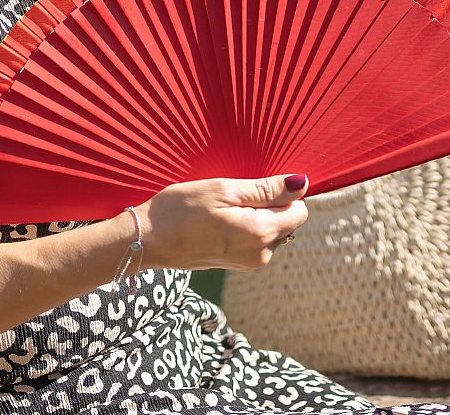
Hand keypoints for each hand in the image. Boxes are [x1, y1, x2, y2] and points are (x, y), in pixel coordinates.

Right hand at [135, 174, 308, 270]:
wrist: (148, 240)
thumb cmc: (181, 210)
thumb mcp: (224, 190)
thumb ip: (266, 189)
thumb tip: (301, 185)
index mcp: (261, 234)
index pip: (299, 211)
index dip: (283, 193)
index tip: (255, 186)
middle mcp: (261, 254)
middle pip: (286, 221)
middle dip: (269, 205)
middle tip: (233, 196)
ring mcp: (249, 262)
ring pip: (271, 230)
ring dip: (255, 215)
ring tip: (222, 208)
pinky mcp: (237, 264)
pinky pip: (255, 239)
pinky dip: (244, 225)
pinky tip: (219, 219)